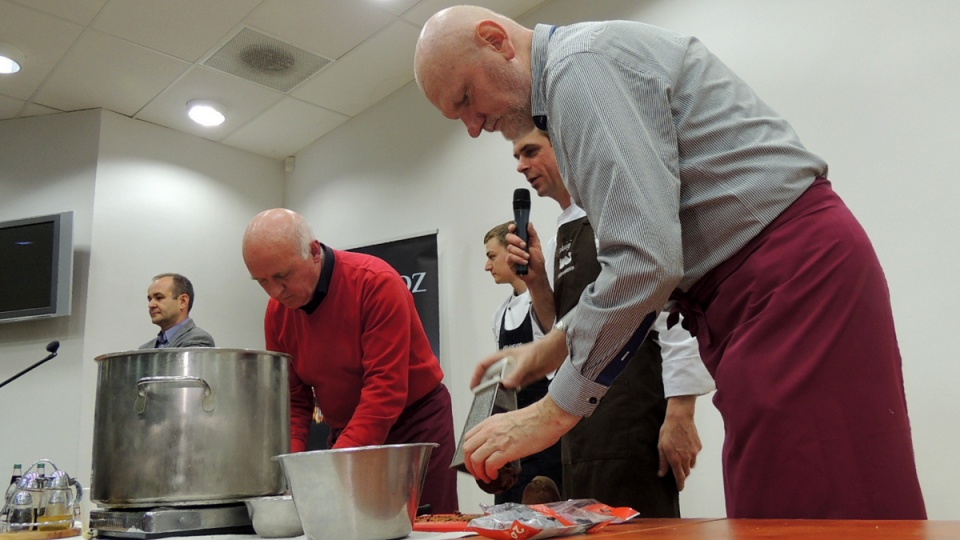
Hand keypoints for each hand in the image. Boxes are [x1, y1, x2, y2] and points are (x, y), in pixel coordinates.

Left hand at [463, 395, 578, 482]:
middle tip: (477, 472)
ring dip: (479, 472)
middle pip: (468, 450)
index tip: (473, 460)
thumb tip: (498, 445)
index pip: (468, 438)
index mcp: (490, 422)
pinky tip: (495, 475)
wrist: (547, 417)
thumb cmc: (535, 419)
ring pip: (475, 459)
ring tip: (486, 477)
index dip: (468, 452)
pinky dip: (490, 473)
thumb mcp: (510, 421)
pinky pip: (490, 465)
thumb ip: (500, 431)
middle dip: (470, 465)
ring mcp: (497, 440)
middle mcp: (490, 430)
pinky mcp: (507, 450)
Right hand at [470, 330, 567, 389]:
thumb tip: (506, 384)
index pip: (484, 365)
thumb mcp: (527, 361)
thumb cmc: (541, 349)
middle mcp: (508, 364)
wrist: (557, 351)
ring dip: (499, 389)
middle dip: (486, 385)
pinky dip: (511, 391)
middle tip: (483, 395)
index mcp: (504, 356)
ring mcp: (516, 371)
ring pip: (502, 382)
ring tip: (496, 397)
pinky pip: (514, 386)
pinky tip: (510, 396)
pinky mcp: (524, 378)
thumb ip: (516, 373)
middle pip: (492, 375)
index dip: (477, 375)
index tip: (473, 386)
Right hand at [506, 222, 546, 283]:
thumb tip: (529, 224)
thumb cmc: (537, 261)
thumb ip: (533, 234)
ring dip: (520, 252)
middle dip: (516, 240)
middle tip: (524, 245)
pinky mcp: (509, 261)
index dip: (512, 228)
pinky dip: (519, 259)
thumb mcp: (537, 245)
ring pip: (510, 247)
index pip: (514, 231)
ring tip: (527, 257)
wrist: (537, 274)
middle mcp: (515, 246)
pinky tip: (524, 262)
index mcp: (521, 240)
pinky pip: (510, 256)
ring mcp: (511, 253)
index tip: (514, 228)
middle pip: (509, 237)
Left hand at [657, 395, 701, 490]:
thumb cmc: (668, 431)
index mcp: (676, 460)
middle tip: (676, 468)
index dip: (680, 484)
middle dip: (682, 473)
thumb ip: (662, 462)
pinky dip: (690, 454)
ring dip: (686, 463)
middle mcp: (687, 458)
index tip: (680, 488)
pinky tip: (684, 445)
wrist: (680, 417)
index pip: (680, 478)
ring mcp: (694, 453)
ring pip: (691, 464)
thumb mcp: (661, 447)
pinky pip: (695, 455)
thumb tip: (661, 474)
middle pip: (686, 472)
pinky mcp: (699, 447)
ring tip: (679, 454)